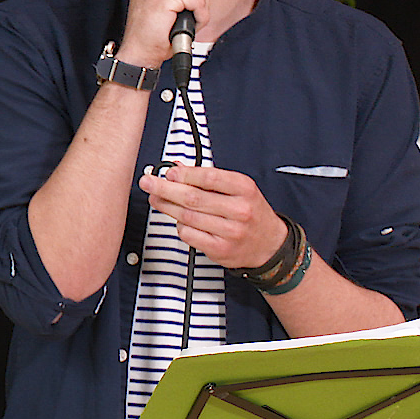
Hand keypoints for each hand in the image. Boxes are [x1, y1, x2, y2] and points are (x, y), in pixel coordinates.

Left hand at [138, 163, 283, 269]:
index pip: (209, 177)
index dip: (184, 174)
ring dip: (167, 206)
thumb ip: (209, 179)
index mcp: (244, 189)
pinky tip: (179, 220)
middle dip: (165, 189)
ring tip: (156, 199)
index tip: (168, 172)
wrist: (270, 245)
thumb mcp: (238, 189)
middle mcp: (239, 210)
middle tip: (149, 183)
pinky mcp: (220, 249)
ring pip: (188, 217)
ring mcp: (230, 231)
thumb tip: (178, 169)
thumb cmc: (251, 213)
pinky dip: (180, 226)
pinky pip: (190, 235)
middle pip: (193, 198)